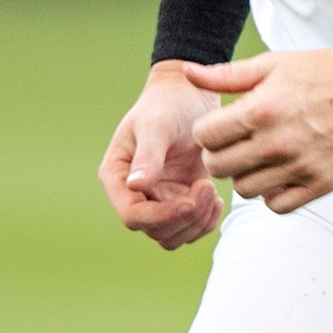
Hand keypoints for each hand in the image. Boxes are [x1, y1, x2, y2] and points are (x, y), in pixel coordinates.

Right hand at [100, 64, 222, 249]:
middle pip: (155, 230)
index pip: (133, 215)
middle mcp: (133, 193)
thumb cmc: (168, 104)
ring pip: (174, 236)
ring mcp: (157, 200)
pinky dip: (205, 220)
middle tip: (207, 187)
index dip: (161, 216)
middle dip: (185, 216)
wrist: (189, 96)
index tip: (191, 200)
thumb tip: (135, 186)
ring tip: (211, 190)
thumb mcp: (157, 125)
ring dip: (197, 221)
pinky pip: (190, 229)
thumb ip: (147, 156)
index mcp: (117, 176)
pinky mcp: (179, 201)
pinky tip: (215, 197)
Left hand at [192, 46, 332, 213]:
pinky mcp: (319, 185)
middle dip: (219, 155)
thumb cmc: (325, 73)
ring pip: (244, 190)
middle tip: (235, 143)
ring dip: (245, 175)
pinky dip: (272, 193)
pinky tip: (279, 172)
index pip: (205, 137)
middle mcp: (277, 144)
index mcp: (261, 111)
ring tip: (259, 156)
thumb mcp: (274, 64)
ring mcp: (299, 168)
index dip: (206, 131)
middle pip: (218, 168)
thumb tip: (188, 72)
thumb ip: (227, 75)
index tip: (221, 125)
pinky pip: (276, 205)